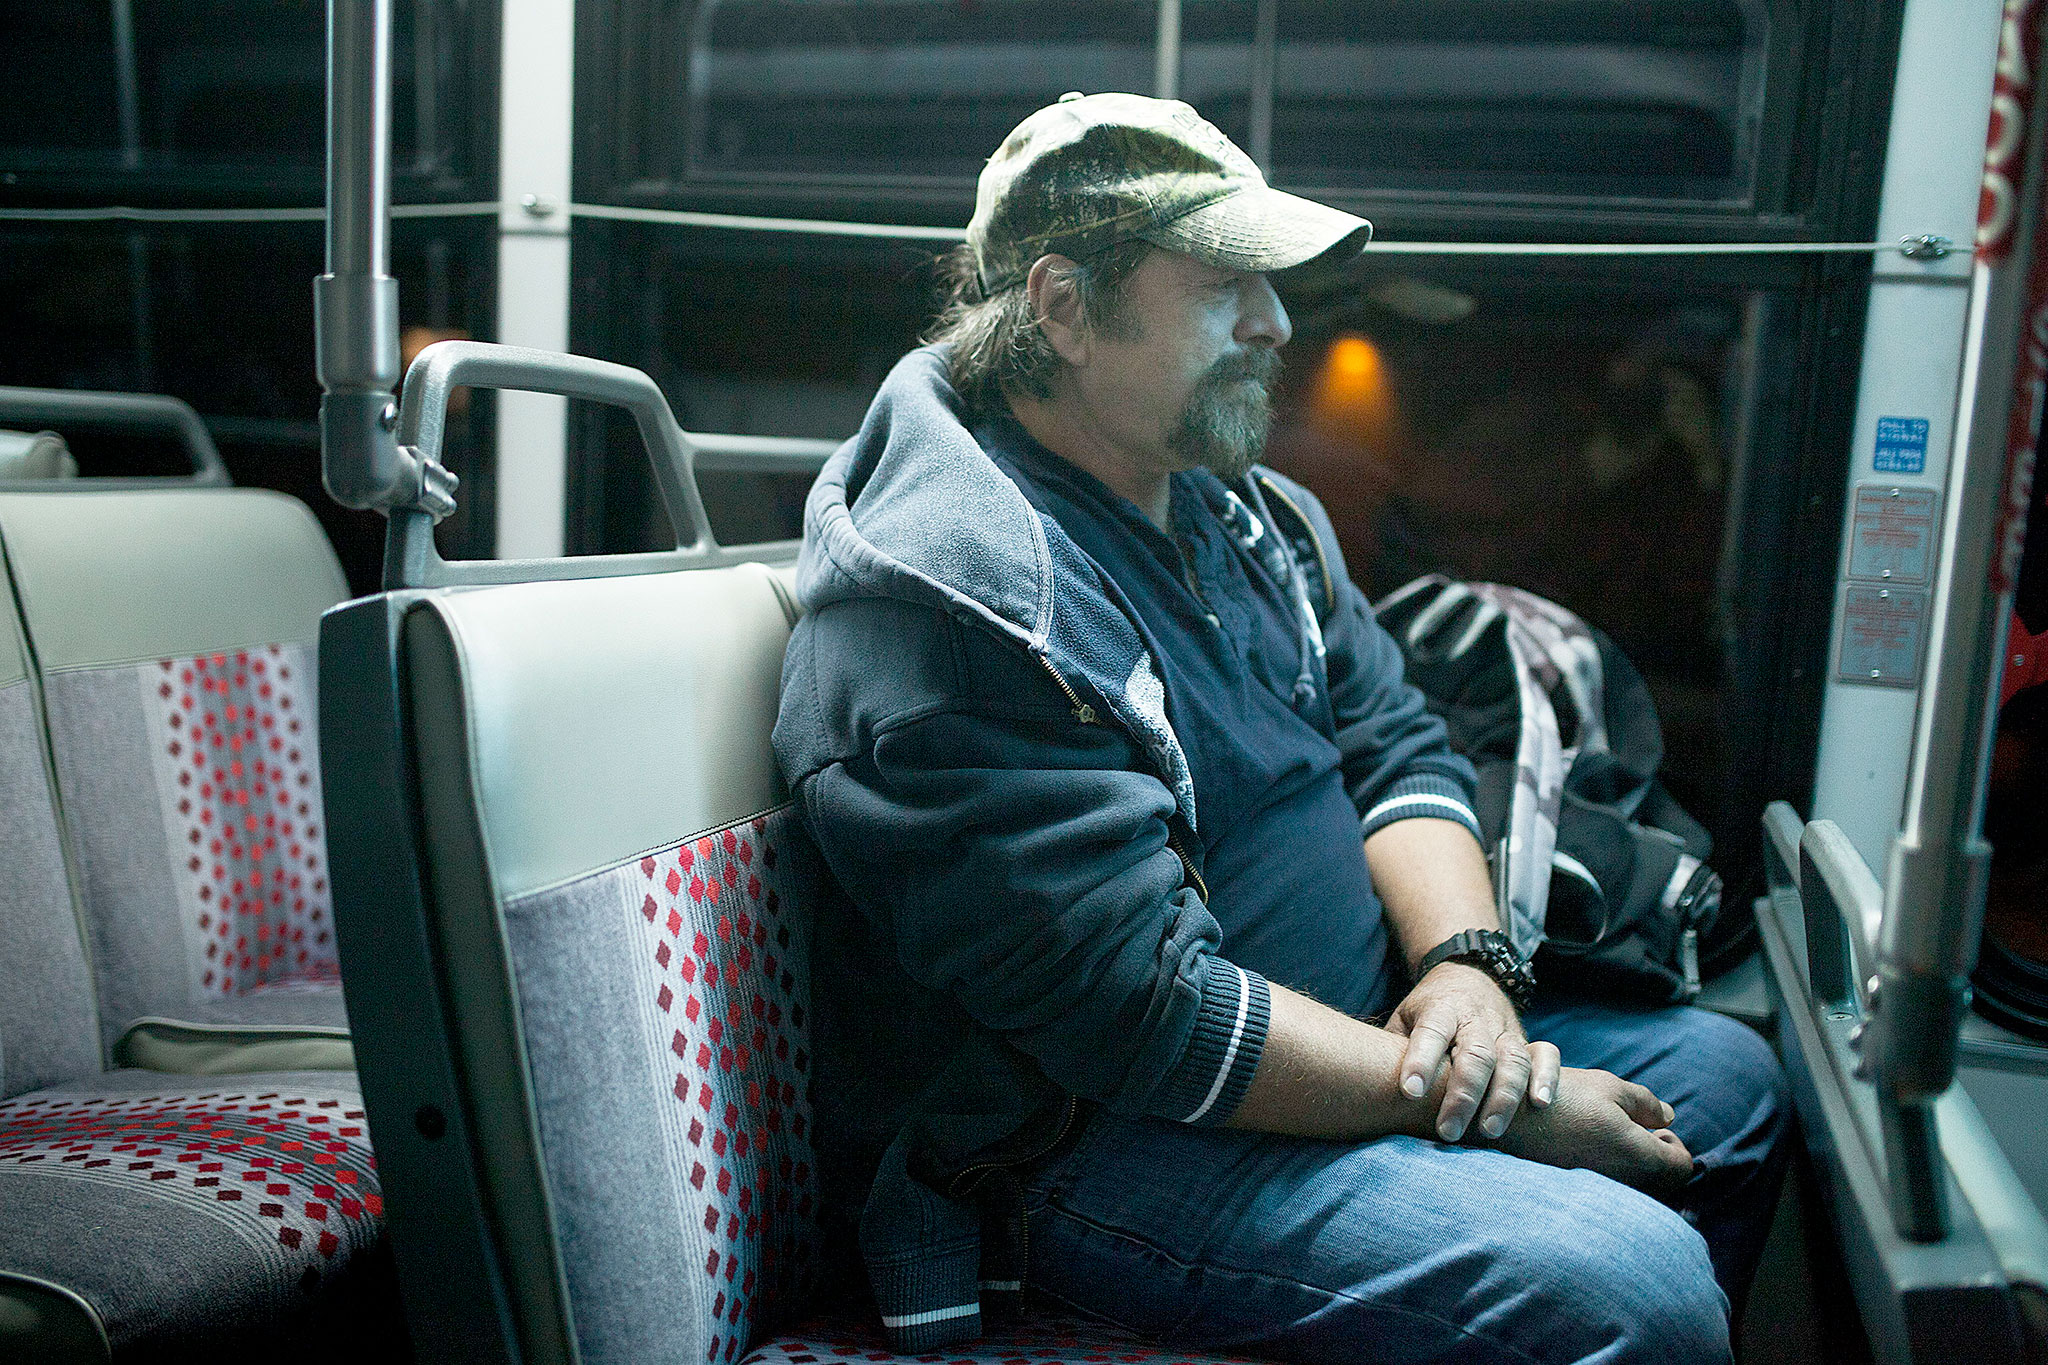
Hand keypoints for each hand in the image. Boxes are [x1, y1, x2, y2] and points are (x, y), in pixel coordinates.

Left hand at [1387, 963, 1561, 1141]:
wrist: (1470, 973)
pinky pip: (1547, 1054)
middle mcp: (1475, 1018)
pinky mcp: (1527, 1038)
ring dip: (1503, 1097)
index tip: (1409, 1092)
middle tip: (1447, 1132)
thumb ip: (1394, 1048)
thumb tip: (1369, 1085)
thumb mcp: (1404, 1017)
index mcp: (1440, 1009)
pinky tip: (1541, 1105)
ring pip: (1511, 1059)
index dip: (1421, 1061)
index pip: (1431, 1032)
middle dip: (1463, 1095)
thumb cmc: (1429, 1010)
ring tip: (1489, 1131)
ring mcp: (1504, 1028)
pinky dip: (1547, 1077)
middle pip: (1475, 1054)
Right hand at [1494, 1066, 1692, 1193]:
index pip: (1682, 1165)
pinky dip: (1609, 1171)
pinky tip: (1588, 1146)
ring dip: (1633, 1164)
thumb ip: (1645, 1103)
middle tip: (1638, 1131)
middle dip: (1657, 1157)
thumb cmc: (1560, 1097)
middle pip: (1662, 1182)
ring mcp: (1599, 1189)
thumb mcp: (1609, 1086)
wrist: (1504, 1119)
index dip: (1676, 1145)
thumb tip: (1667, 1117)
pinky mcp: (1577, 1192)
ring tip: (1610, 1137)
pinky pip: (1609, 1188)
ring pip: (1636, 1186)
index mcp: (1638, 1153)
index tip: (1657, 1128)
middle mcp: (1623, 1180)